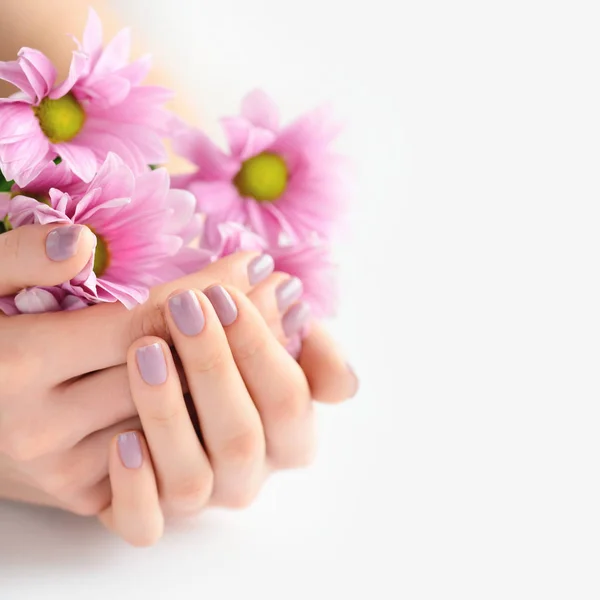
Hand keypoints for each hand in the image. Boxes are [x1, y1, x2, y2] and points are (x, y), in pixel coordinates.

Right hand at [0, 224, 302, 513]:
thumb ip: (21, 260)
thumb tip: (84, 244)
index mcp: (21, 364)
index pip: (144, 321)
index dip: (206, 290)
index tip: (252, 264)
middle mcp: (43, 427)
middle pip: (171, 372)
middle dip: (234, 329)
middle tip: (284, 293)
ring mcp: (65, 472)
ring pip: (177, 423)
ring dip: (232, 377)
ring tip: (279, 331)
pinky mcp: (81, 498)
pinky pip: (163, 470)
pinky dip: (203, 427)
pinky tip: (236, 392)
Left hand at [100, 284, 355, 545]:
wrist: (183, 395)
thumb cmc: (237, 363)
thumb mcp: (281, 345)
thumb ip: (310, 342)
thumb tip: (311, 331)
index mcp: (290, 438)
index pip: (288, 399)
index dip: (257, 347)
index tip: (224, 295)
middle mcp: (249, 476)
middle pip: (241, 437)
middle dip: (212, 366)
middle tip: (183, 307)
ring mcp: (201, 500)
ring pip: (192, 479)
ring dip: (169, 414)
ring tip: (145, 350)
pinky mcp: (151, 517)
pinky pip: (145, 525)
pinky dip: (134, 489)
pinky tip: (122, 440)